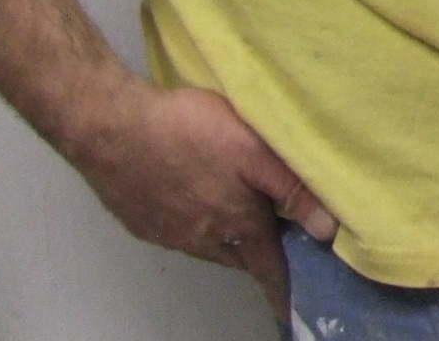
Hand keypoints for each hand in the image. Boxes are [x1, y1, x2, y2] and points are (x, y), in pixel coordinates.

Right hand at [70, 79, 338, 314]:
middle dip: (260, 256)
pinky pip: (180, 233)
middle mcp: (203, 239)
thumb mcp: (254, 149)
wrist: (111, 130)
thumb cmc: (189, 132)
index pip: (268, 267)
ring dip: (229, 239)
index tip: (290, 308)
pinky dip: (198, 226)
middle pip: (241, 256)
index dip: (283, 288)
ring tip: (243, 221)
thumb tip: (327, 230)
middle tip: (278, 246)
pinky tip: (198, 204)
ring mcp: (169, 233)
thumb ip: (292, 188)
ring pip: (210, 245)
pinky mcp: (143, 222)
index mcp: (237, 225)